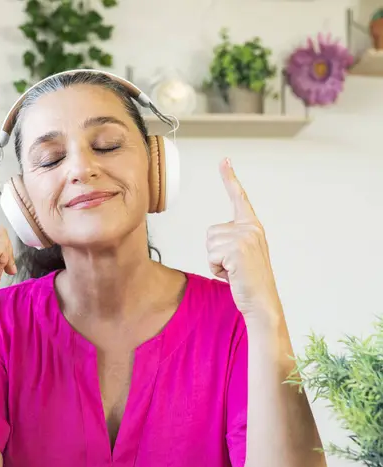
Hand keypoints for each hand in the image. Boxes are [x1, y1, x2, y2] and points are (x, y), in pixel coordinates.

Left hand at [206, 159, 280, 321]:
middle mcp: (250, 228)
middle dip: (215, 253)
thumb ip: (232, 240)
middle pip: (211, 232)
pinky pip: (211, 255)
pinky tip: (233, 275)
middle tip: (234, 267)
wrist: (261, 301)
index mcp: (252, 226)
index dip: (230, 178)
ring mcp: (245, 238)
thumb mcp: (242, 255)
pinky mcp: (237, 249)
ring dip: (216, 262)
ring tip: (234, 271)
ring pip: (209, 244)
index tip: (224, 160)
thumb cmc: (249, 281)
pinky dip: (217, 269)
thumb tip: (216, 237)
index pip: (238, 198)